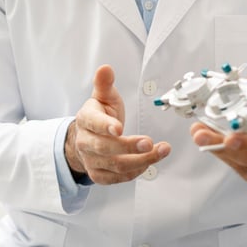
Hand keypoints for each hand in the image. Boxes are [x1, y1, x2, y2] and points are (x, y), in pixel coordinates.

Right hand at [65, 65, 169, 184]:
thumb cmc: (99, 115)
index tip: (119, 128)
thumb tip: (105, 68)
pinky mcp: (100, 175)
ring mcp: (92, 160)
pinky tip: (150, 162)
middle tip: (149, 143)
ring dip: (141, 160)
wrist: (85, 139)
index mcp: (86, 120)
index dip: (105, 126)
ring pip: (115, 165)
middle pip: (105, 148)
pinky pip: (118, 178)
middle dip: (129, 146)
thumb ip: (105, 84)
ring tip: (161, 151)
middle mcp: (86, 142)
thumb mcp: (102, 97)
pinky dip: (136, 172)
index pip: (93, 123)